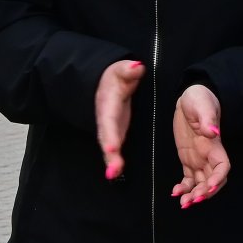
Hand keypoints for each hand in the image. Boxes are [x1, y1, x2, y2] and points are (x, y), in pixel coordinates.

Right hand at [95, 59, 143, 179]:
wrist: (106, 83)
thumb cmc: (115, 77)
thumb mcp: (122, 70)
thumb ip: (128, 70)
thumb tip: (137, 67)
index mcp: (108, 104)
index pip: (108, 119)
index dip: (110, 134)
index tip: (112, 147)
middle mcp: (106, 119)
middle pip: (107, 137)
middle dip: (109, 154)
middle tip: (113, 169)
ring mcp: (110, 128)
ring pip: (109, 147)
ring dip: (111, 161)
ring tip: (114, 174)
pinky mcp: (115, 133)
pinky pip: (113, 149)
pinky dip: (114, 161)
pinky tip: (116, 173)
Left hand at [171, 84, 229, 208]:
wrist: (190, 98)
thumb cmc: (199, 99)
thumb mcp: (202, 106)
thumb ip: (207, 119)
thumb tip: (213, 131)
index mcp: (214, 144)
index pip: (223, 166)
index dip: (218, 178)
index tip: (209, 187)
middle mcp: (208, 155)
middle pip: (212, 180)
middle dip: (205, 192)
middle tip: (192, 200)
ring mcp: (198, 158)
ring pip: (201, 182)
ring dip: (195, 195)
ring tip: (183, 203)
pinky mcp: (188, 159)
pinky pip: (188, 178)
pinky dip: (184, 188)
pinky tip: (175, 192)